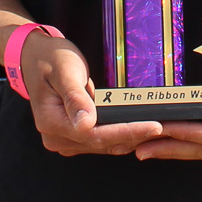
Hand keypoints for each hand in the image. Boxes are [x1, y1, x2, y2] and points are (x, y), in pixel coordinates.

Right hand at [18, 30, 166, 156]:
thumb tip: (86, 125)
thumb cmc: (51, 59)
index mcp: (52, 123)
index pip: (96, 135)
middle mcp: (56, 138)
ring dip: (131, 138)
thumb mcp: (65, 71)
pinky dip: (121, 134)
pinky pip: (100, 140)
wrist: (35, 57)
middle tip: (166, 127)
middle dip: (135, 136)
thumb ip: (76, 98)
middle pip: (102, 143)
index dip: (127, 131)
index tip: (153, 126)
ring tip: (159, 129)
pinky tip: (140, 128)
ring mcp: (64, 140)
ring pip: (104, 145)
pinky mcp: (73, 136)